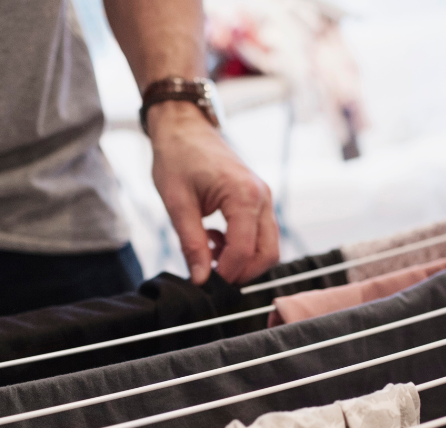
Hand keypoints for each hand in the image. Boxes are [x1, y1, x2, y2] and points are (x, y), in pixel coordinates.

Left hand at [148, 101, 278, 284]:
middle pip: (268, 253)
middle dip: (242, 272)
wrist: (183, 127)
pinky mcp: (258, 199)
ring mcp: (263, 198)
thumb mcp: (177, 203)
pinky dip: (243, 247)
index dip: (226, 273)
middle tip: (211, 276)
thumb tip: (200, 280)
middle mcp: (261, 197)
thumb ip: (191, 244)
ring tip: (209, 252)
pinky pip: (261, 234)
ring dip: (242, 260)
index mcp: (244, 195)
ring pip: (268, 246)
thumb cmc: (178, 156)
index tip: (205, 283)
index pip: (244, 250)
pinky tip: (215, 240)